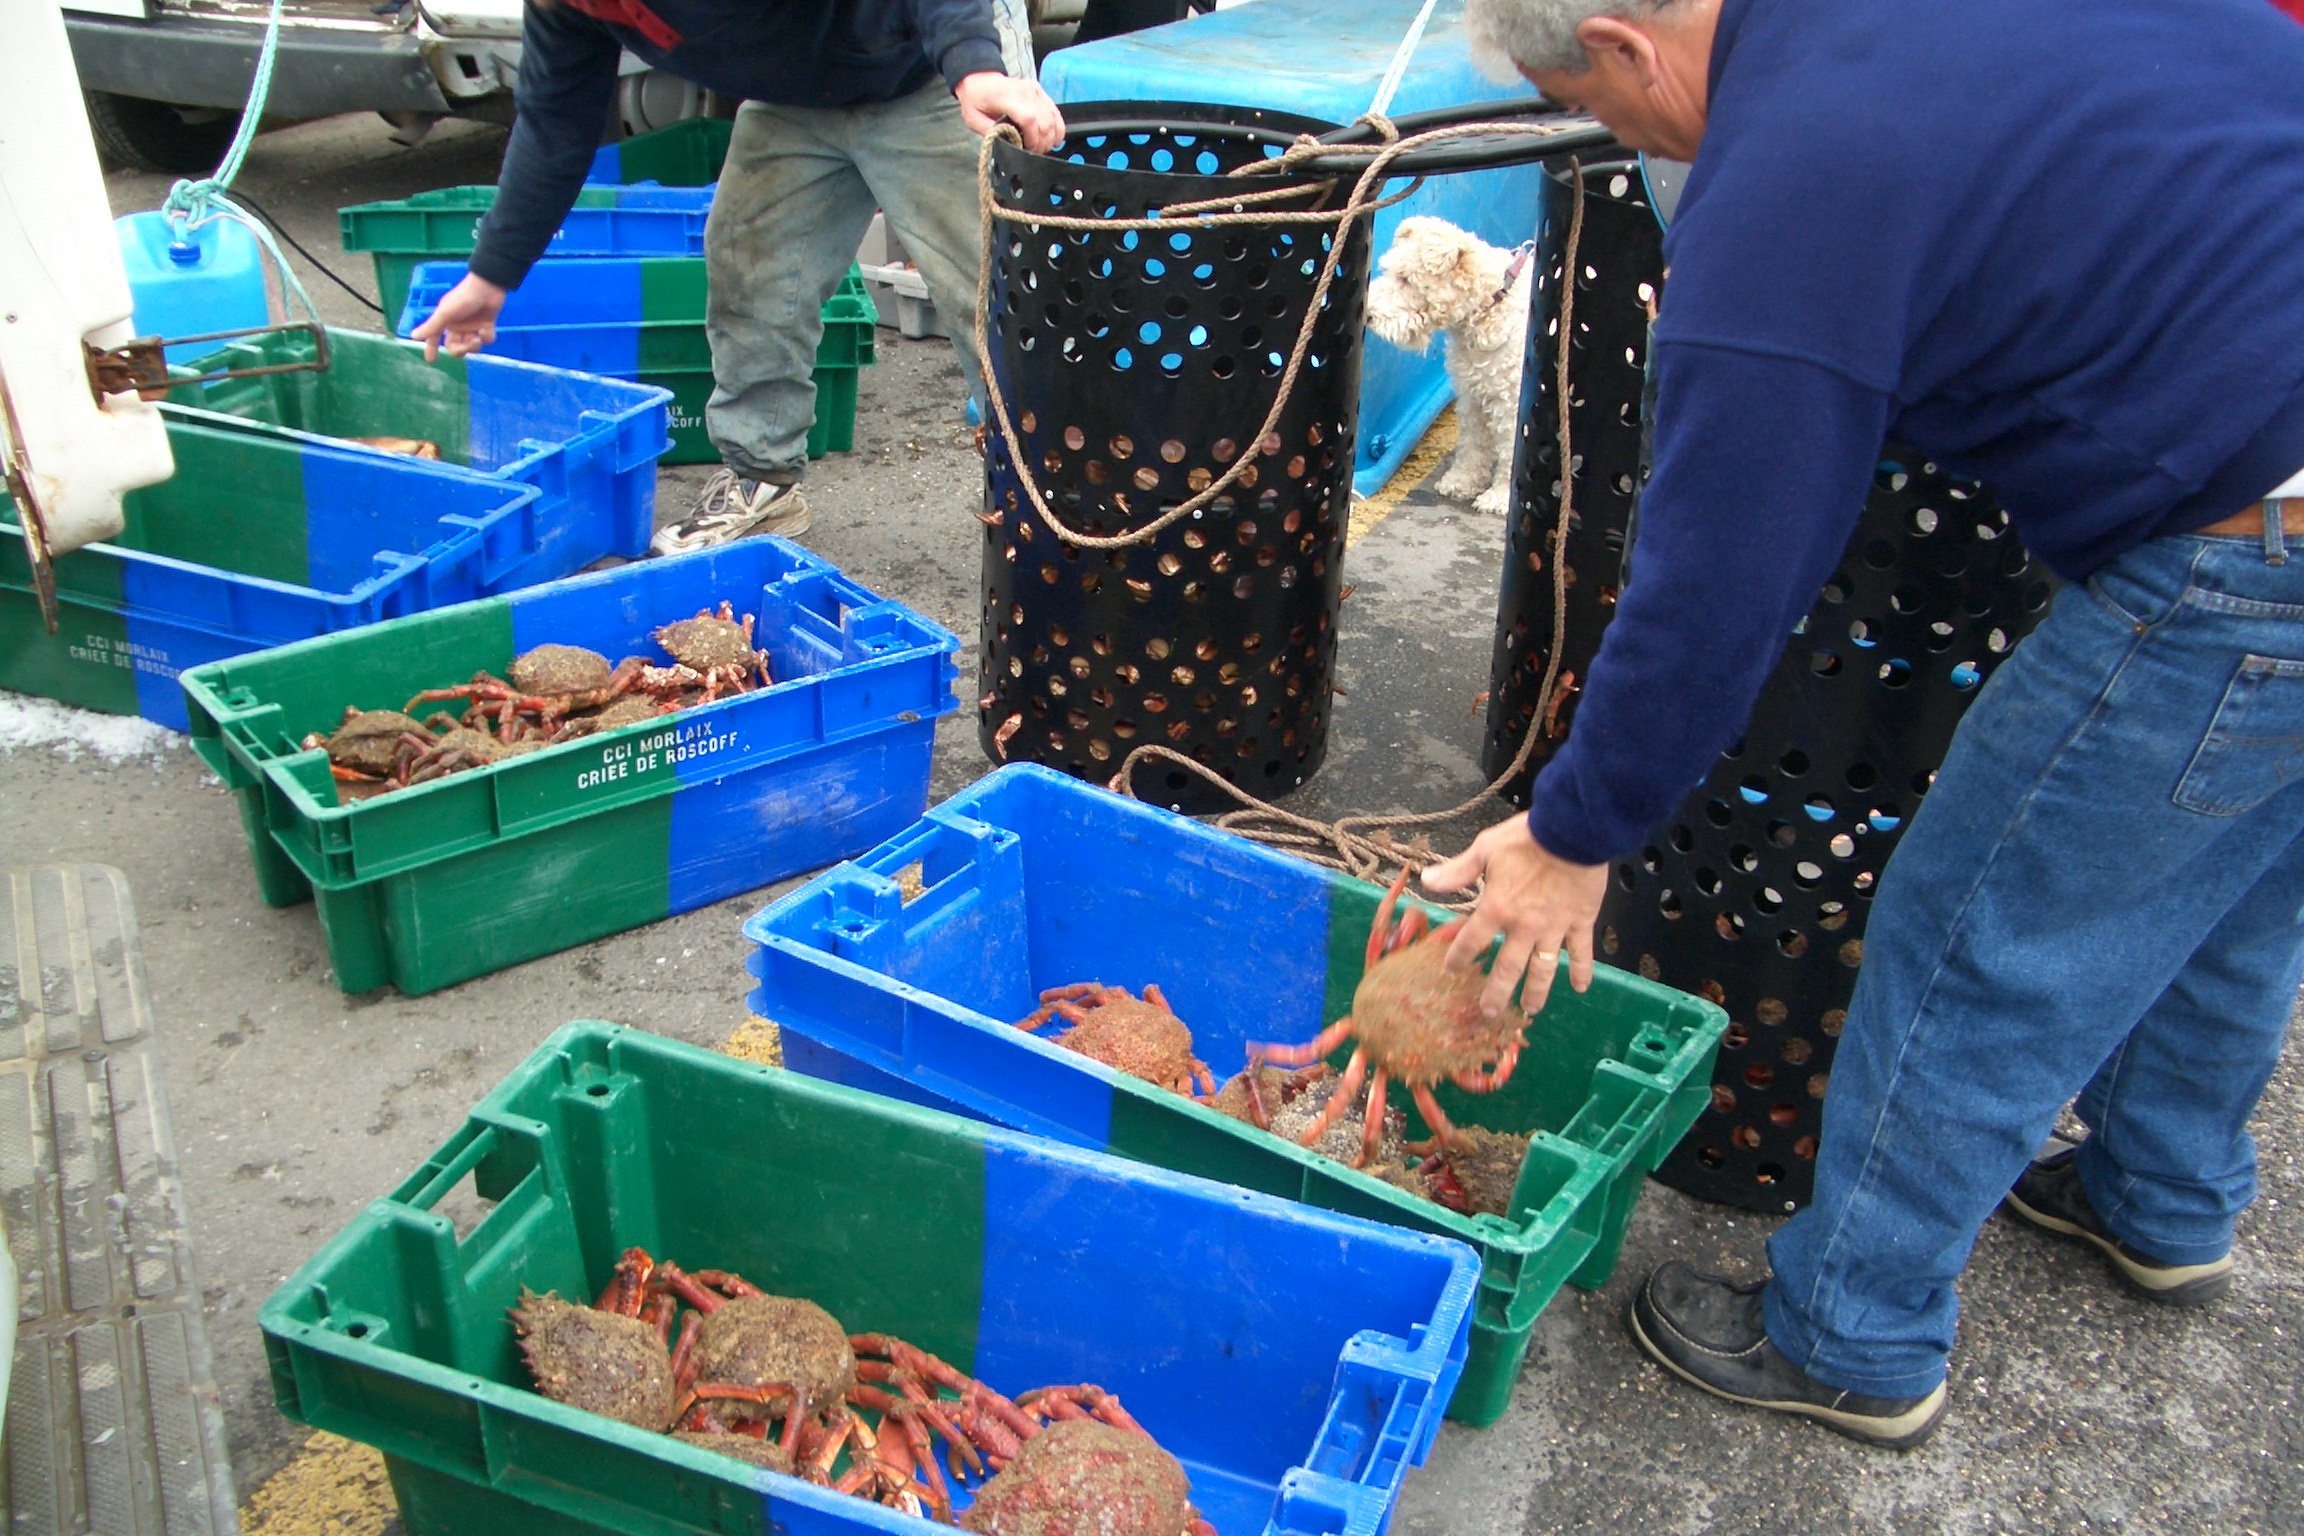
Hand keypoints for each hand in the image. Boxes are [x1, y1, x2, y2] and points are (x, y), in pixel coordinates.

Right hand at [408, 272, 507, 362]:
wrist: (487, 289)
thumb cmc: (462, 299)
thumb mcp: (444, 314)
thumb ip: (431, 327)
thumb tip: (413, 336)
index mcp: (445, 322)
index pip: (435, 338)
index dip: (432, 348)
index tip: (431, 360)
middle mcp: (458, 326)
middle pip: (455, 347)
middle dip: (460, 350)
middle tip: (465, 346)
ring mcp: (472, 327)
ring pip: (472, 346)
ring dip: (474, 345)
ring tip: (477, 337)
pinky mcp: (487, 326)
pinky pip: (486, 339)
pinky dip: (487, 335)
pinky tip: (487, 327)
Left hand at [954, 71, 1065, 152]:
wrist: (980, 79)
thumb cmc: (976, 99)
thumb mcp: (973, 119)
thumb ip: (991, 132)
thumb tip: (1009, 145)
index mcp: (1006, 97)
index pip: (1029, 119)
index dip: (1033, 139)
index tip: (1028, 149)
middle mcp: (1024, 91)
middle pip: (1044, 122)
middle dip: (1041, 143)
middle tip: (1033, 152)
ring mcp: (1034, 90)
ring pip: (1052, 119)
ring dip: (1050, 138)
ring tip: (1040, 147)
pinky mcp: (1040, 91)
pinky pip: (1055, 113)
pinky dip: (1057, 128)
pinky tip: (1053, 139)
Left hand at [1422, 813, 1608, 1019]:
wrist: (1572, 832)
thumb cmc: (1527, 838)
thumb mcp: (1486, 848)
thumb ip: (1458, 870)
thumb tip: (1427, 881)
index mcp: (1497, 908)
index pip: (1472, 941)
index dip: (1460, 958)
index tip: (1452, 971)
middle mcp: (1524, 926)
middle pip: (1507, 968)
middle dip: (1497, 992)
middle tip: (1489, 1012)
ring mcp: (1554, 928)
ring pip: (1544, 969)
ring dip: (1536, 992)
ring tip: (1530, 1010)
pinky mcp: (1580, 922)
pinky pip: (1581, 952)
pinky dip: (1582, 970)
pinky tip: (1581, 988)